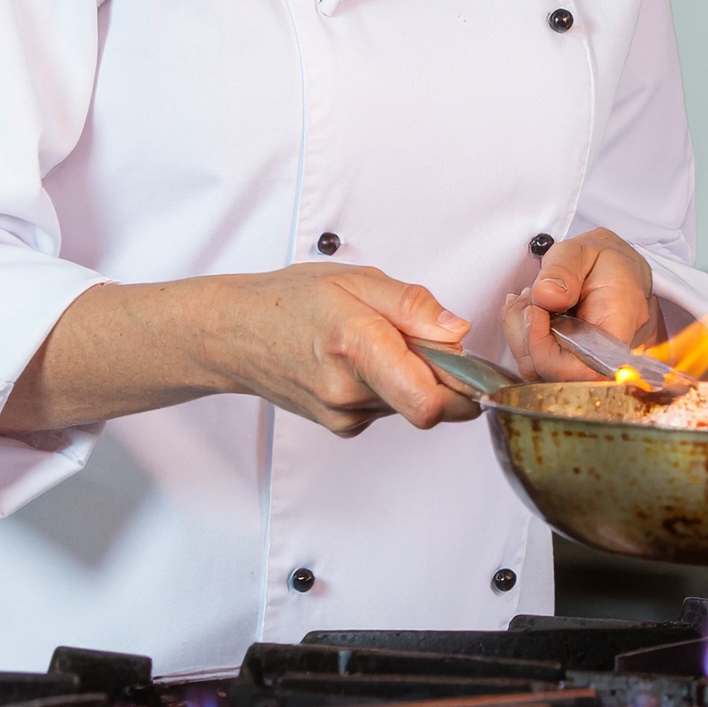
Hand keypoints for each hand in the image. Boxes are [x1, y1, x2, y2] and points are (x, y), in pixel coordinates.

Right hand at [205, 265, 480, 434]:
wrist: (235, 333)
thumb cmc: (291, 300)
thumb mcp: (357, 280)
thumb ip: (412, 305)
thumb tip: (457, 331)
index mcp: (358, 347)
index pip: (430, 402)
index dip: (463, 387)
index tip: (473, 365)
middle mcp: (349, 392)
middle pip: (428, 402)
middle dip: (440, 374)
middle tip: (420, 338)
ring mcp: (343, 415)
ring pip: (409, 405)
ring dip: (412, 377)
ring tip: (379, 340)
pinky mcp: (341, 426)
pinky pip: (388, 410)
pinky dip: (390, 387)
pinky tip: (363, 360)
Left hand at [503, 228, 663, 382]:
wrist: (615, 271)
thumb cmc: (604, 263)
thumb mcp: (583, 250)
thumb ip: (563, 268)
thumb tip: (547, 295)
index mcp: (618, 325)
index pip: (583, 368)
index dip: (546, 351)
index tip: (535, 311)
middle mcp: (603, 353)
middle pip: (552, 372)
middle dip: (525, 333)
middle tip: (529, 294)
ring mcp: (583, 361)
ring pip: (537, 368)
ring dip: (519, 331)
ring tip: (529, 297)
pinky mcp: (566, 361)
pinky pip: (534, 361)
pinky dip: (520, 333)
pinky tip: (527, 308)